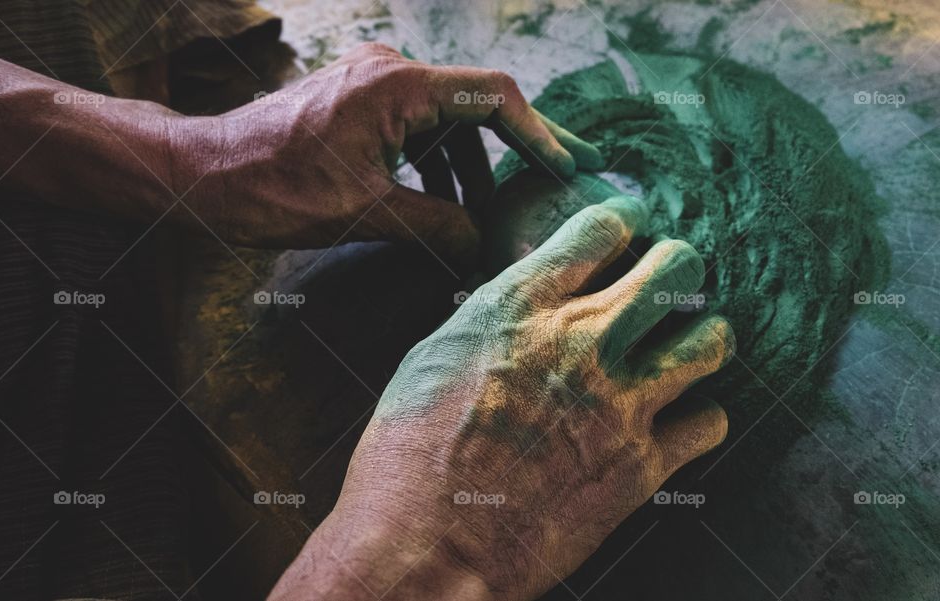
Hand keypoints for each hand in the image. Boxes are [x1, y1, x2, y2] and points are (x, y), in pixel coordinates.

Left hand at [181, 43, 601, 255]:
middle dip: (516, 147)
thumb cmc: (272, 188)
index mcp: (398, 86)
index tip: (568, 166)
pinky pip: (413, 125)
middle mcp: (389, 70)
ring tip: (485, 216)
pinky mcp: (355, 100)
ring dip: (468, 167)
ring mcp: (370, 82)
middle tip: (559, 176)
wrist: (202, 174)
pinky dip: (434, 162)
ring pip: (443, 120)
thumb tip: (482, 248)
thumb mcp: (365, 214)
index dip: (539, 133)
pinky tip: (441, 202)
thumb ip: (436, 227)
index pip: (494, 97)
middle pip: (475, 105)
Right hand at [269, 195, 733, 600]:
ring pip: (710, 341)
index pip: (600, 229)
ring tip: (686, 348)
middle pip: (676, 269)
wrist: (429, 546)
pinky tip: (677, 422)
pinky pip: (710, 423)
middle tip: (667, 282)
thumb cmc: (408, 454)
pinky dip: (698, 419)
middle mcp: (581, 341)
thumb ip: (490, 320)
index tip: (625, 231)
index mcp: (522, 306)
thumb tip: (521, 301)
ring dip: (702, 339)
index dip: (620, 223)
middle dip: (677, 267)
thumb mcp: (432, 358)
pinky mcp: (641, 465)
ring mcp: (620, 403)